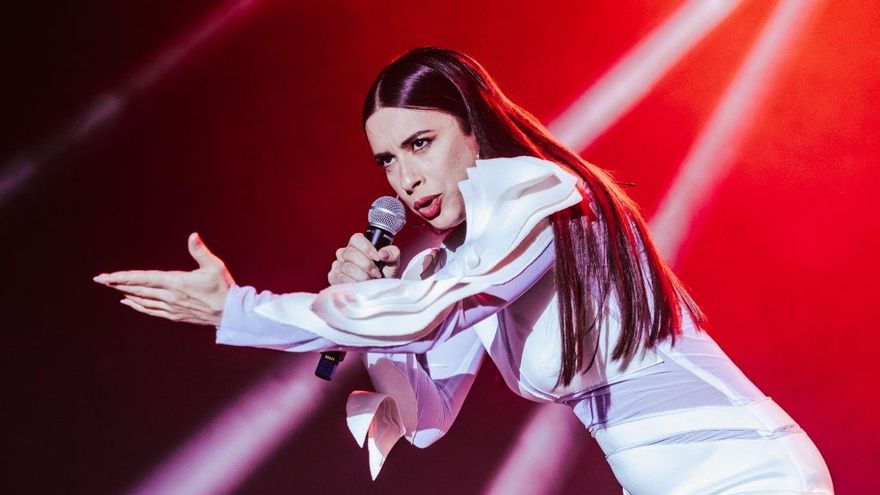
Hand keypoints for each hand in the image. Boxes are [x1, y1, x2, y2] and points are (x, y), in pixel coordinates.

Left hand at [93, 232, 234, 325]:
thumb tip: (193, 235)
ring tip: (111, 287)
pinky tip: (128, 302)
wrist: (230, 313)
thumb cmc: (223, 287)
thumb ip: (200, 251)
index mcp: (176, 282)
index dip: (124, 277)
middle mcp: (170, 296)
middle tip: (100, 280)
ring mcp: (171, 307)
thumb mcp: (214, 266)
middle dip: (117, 284)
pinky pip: (150, 310)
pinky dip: (137, 306)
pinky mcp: (174, 315)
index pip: (144, 279)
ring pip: (142, 300)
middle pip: (138, 289)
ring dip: (125, 293)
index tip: (107, 276)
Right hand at [328, 233, 399, 284]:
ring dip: (362, 275)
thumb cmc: (384, 274)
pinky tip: (360, 285)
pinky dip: (353, 282)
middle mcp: (345, 253)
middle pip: (351, 253)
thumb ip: (392, 253)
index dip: (367, 248)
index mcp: (357, 245)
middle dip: (366, 265)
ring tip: (371, 280)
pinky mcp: (333, 277)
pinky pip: (341, 278)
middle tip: (376, 273)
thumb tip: (383, 253)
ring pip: (347, 267)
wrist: (378, 291)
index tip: (377, 258)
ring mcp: (337, 265)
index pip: (356, 239)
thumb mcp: (392, 262)